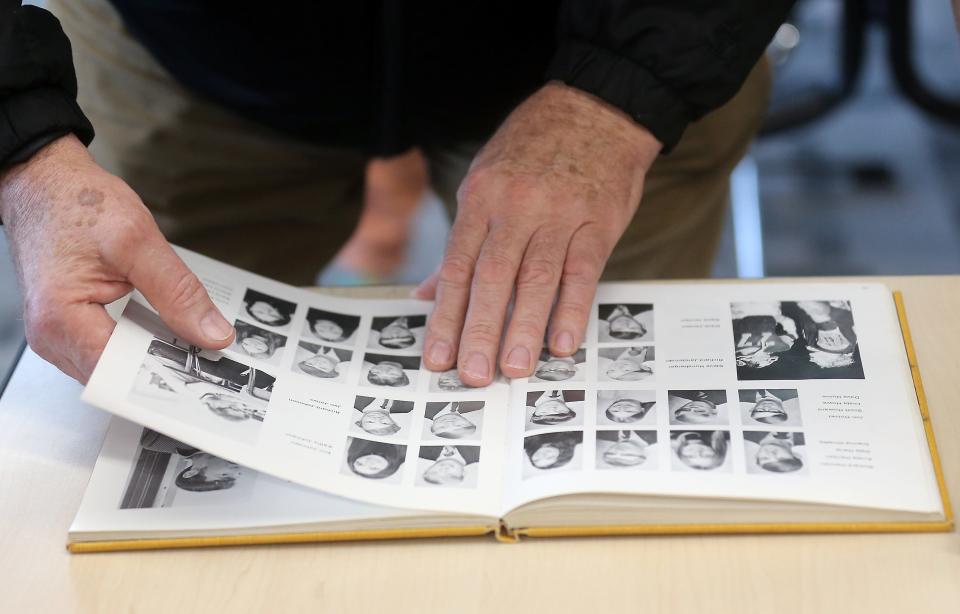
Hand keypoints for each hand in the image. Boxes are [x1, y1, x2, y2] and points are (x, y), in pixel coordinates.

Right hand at [0, 135, 234, 382]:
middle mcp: (53, 336)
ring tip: (191, 341)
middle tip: (208, 355)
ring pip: (116, 367)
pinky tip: (166, 328)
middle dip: (164, 367)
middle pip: (120, 376)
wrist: (44, 180)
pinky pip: (109, 349)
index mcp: (62, 319)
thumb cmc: (74, 202)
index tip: (204, 372)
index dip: (165, 376)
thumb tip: (212, 333)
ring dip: (154, 355)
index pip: (121, 375)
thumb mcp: (138, 240)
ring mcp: (57, 334)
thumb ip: (178, 291)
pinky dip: (140, 341)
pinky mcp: (68, 326)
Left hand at [415, 82, 660, 385]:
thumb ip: (462, 242)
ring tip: (514, 370)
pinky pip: (583, 270)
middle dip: (479, 330)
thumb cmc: (534, 150)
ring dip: (523, 328)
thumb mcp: (485, 180)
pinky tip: (563, 342)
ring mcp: (558, 214)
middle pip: (492, 277)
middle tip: (472, 375)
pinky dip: (572, 308)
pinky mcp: (597, 222)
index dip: (445, 315)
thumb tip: (428, 292)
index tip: (437, 356)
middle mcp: (515, 207)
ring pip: (536, 278)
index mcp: (481, 199)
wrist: (596, 108)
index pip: (457, 267)